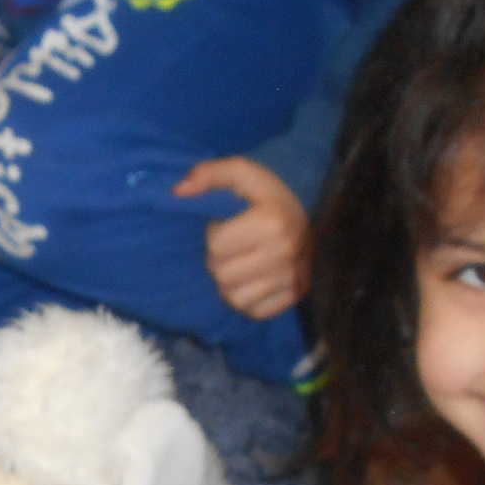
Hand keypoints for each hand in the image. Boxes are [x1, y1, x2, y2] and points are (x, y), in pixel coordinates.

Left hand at [173, 157, 309, 319]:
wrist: (307, 212)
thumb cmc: (266, 194)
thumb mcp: (240, 172)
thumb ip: (208, 174)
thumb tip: (177, 192)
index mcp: (272, 223)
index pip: (217, 245)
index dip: (215, 234)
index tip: (228, 226)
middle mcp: (286, 254)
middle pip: (223, 275)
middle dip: (220, 261)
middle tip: (232, 248)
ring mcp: (293, 279)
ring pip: (236, 299)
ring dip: (230, 284)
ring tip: (240, 264)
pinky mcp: (295, 296)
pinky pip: (255, 312)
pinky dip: (248, 300)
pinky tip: (252, 280)